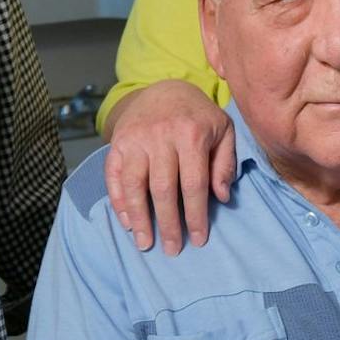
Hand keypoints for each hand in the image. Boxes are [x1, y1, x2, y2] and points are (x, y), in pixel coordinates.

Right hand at [102, 79, 234, 253]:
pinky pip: (114, 176)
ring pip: (135, 185)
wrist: (165, 89)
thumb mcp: (223, 132)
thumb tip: (221, 197)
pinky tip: (128, 222)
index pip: (194, 183)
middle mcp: (161, 135)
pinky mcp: (118, 142)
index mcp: (191, 134)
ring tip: (145, 244)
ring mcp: (136, 138)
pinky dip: (119, 201)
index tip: (198, 239)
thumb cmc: (199, 117)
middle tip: (173, 250)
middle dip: (168, 224)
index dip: (195, 215)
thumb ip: (225, 163)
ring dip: (140, 218)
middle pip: (163, 189)